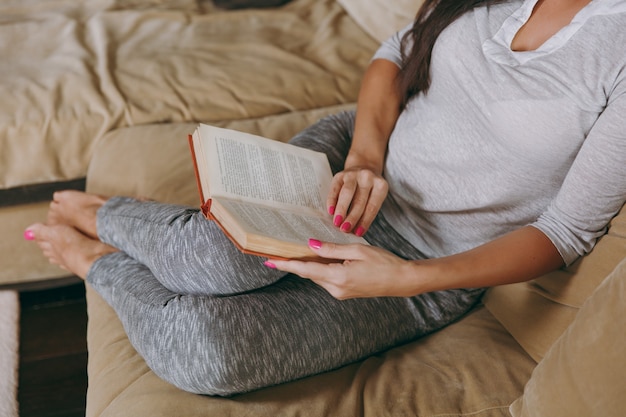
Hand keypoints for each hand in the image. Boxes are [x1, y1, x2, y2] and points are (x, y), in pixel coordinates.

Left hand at [268, 239, 418, 299]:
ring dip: (308, 265)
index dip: (286, 265)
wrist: (401, 280)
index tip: (269, 261)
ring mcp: (340, 292)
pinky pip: (326, 279)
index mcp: (338, 277)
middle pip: (309, 273)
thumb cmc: (383, 262)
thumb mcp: (356, 250)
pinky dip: (320, 269)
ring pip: (317, 276)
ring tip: (297, 250)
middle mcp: (336, 288)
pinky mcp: (344, 292)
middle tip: (278, 250)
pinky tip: (319, 258)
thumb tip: (310, 245)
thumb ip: (331, 249)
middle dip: (294, 262)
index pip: (305, 270)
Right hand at [327, 167, 387, 235]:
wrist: (364, 166)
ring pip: (347, 193)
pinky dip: (332, 201)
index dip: (365, 221)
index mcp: (380, 186)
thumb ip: (367, 212)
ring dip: (341, 210)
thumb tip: (355, 231)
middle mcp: (368, 177)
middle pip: (359, 201)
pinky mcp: (340, 175)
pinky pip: (335, 189)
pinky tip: (330, 211)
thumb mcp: (374, 197)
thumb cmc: (370, 189)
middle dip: (352, 217)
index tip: (358, 233)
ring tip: (337, 222)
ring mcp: (353, 174)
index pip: (372, 207)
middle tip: (345, 230)